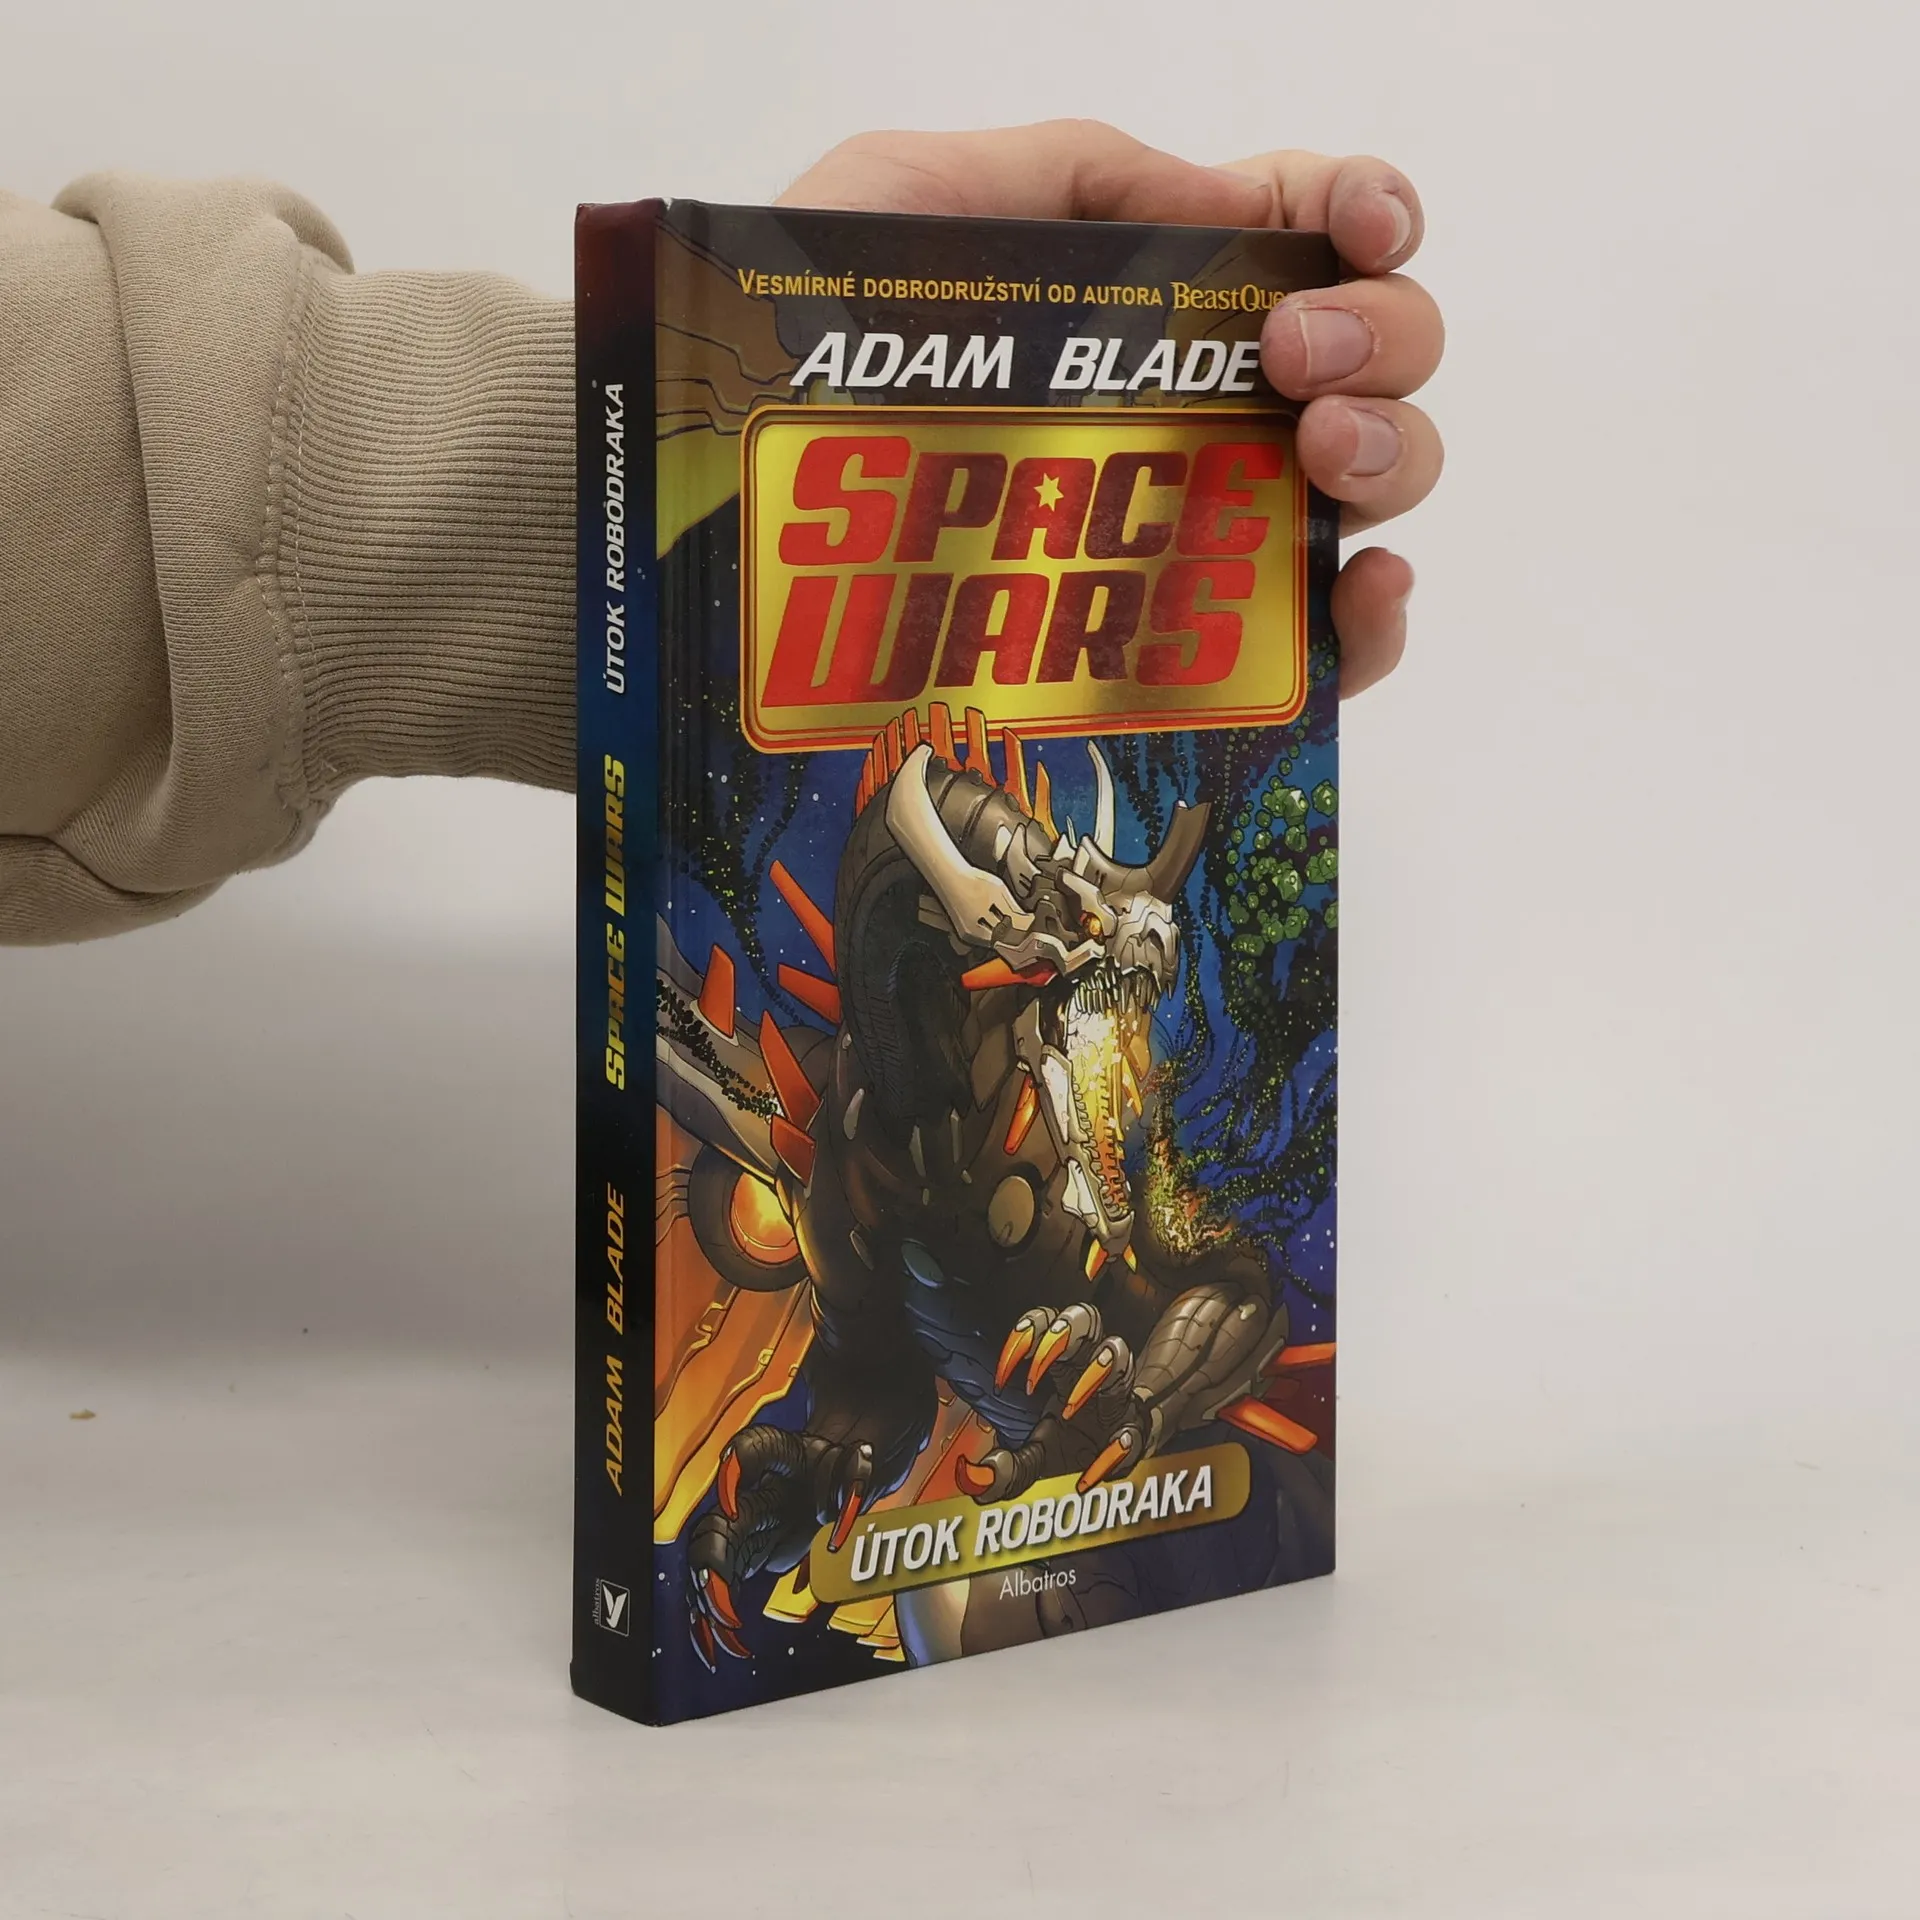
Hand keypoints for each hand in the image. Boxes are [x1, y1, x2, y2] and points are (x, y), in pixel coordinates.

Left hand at [780, 120, 1443, 698]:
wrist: (708, 527)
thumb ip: (1076, 173)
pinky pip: (1322, 651)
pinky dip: (1371, 620)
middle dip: (1382, 336)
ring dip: (1390, 452)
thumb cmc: (791, 358)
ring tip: (1318, 449)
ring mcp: (1196, 539)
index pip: (1302, 236)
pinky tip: (1355, 583)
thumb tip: (1236, 205)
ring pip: (1369, 487)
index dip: (1366, 215)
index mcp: (1143, 295)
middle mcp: (1192, 414)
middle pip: (1372, 359)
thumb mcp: (908, 196)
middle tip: (1296, 357)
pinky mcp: (1183, 663)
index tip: (1361, 228)